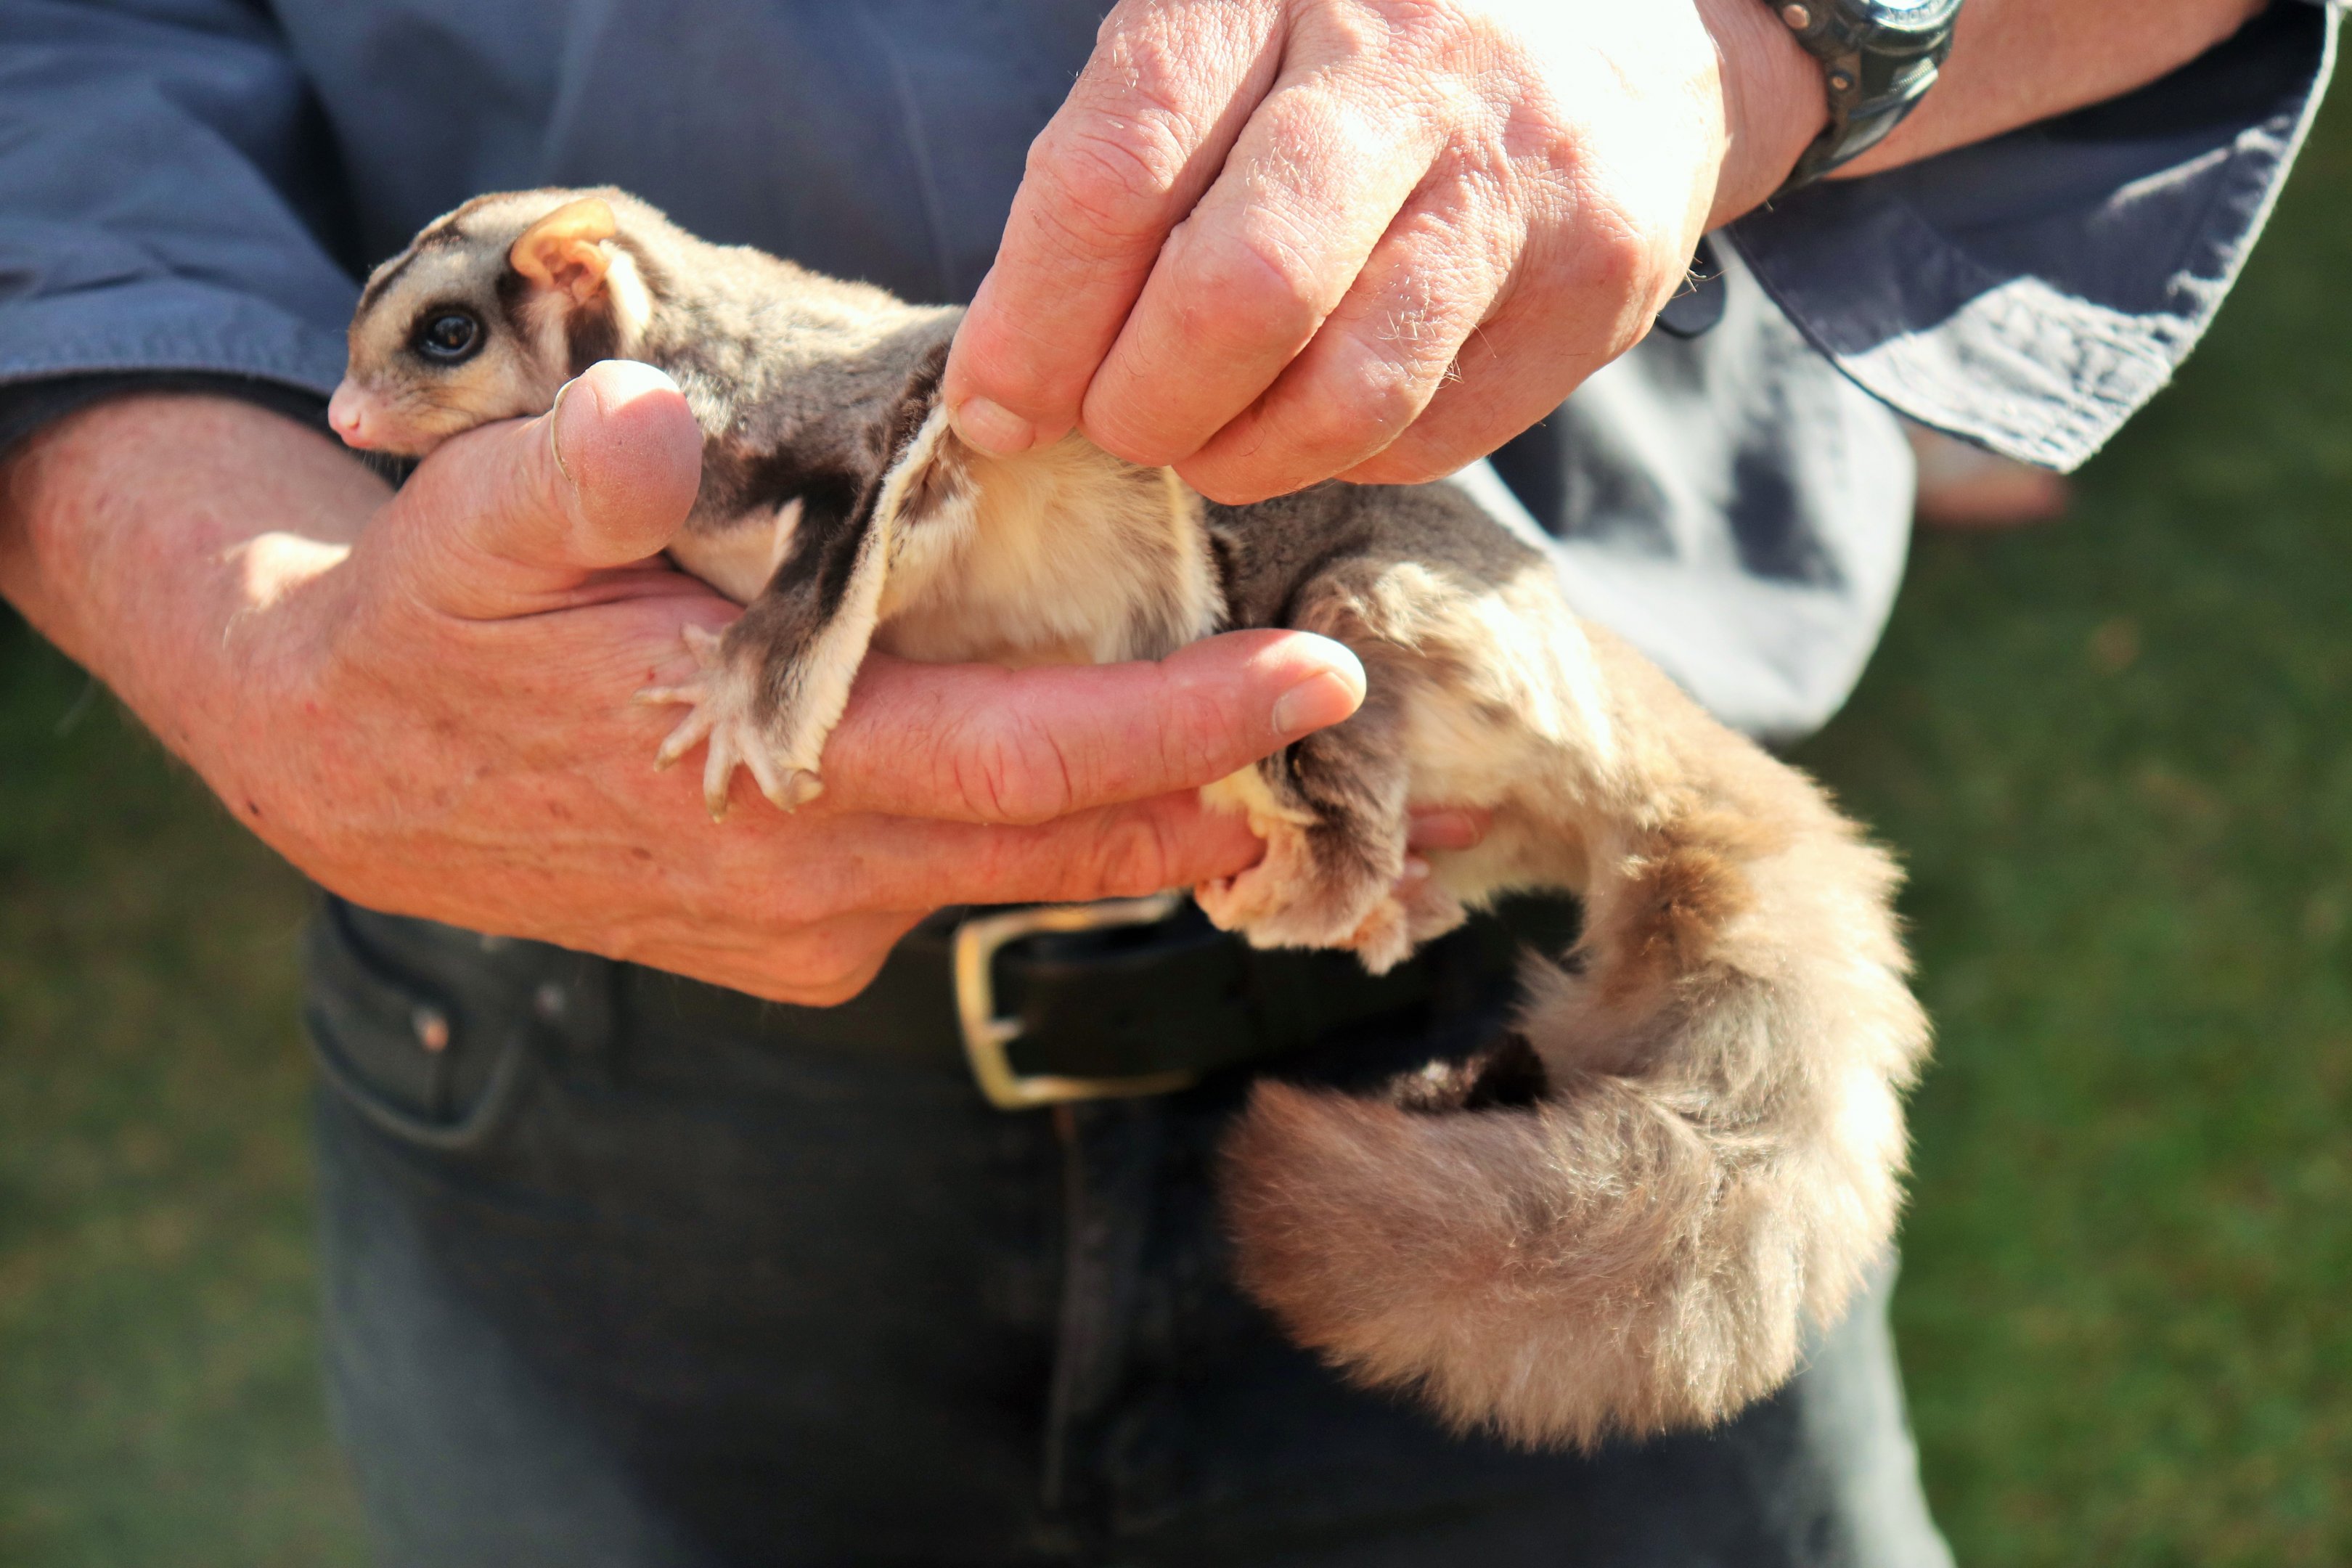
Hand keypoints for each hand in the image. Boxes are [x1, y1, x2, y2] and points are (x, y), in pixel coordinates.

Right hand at [2, 364, 1417, 1005]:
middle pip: (1062, 839)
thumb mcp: (472, 526)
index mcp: (765, 780)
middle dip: (1215, 782)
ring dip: (1148, 818)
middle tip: (1343, 711)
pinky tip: (1118, 780)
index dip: (1175, 725)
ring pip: (1020, 872)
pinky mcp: (798, 942)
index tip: (1312, 680)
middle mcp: (811, 884)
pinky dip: (1049, 837)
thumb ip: (569, 481)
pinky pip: (958, 887)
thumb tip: (647, 429)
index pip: (1019, 759)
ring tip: (1265, 745)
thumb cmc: (434, 623)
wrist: (359, 770)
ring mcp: (808, 931)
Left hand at [942, 0, 1821, 504]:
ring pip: (1340, 394)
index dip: (1036, 318)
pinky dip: (1338, 454)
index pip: (1120, 168)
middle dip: (1139, 404)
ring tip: (1204, 435)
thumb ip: (1118, 170)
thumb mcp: (1233, 38)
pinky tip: (1317, 407)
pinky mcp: (1593, 279)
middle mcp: (1408, 62)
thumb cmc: (1366, 48)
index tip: (994, 402)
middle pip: (1237, 296)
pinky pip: (1427, 435)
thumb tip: (1009, 379)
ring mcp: (1515, 175)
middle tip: (1112, 422)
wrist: (1628, 26)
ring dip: (1235, 456)